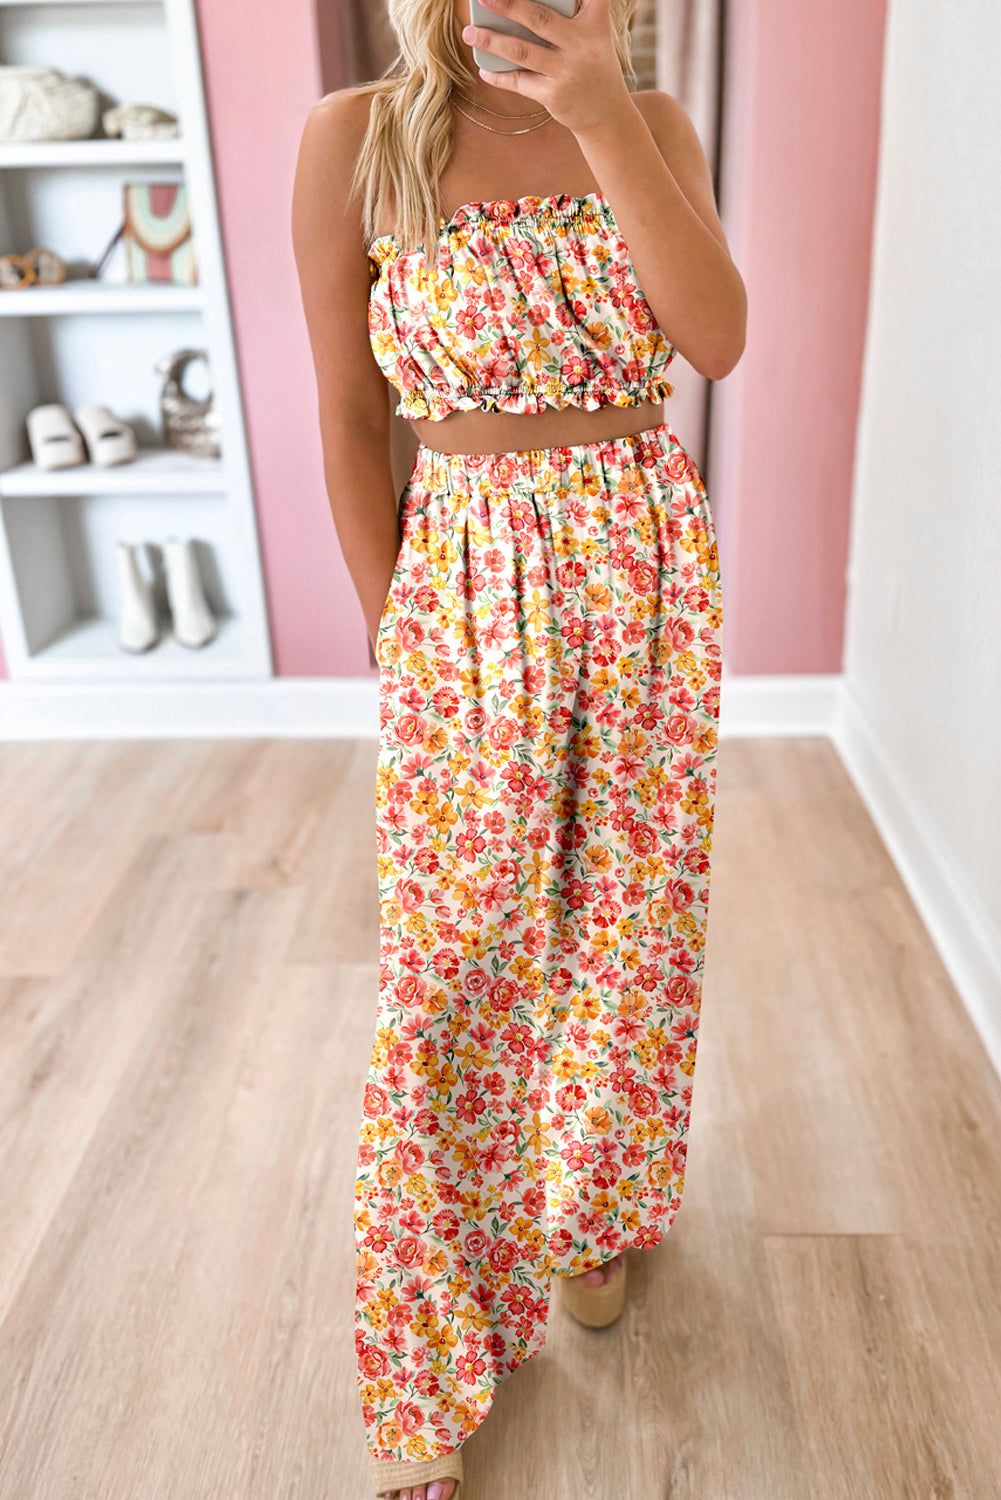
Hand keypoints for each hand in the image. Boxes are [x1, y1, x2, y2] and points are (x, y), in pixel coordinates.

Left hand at [460, 0, 632, 135]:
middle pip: (538, 19)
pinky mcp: (554, 96)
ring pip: (521, 51)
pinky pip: (520, 82)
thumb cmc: (592, 66)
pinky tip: (485, 70)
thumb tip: (517, 14)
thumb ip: (567, 20)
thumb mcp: (592, 38)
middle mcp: (581, 46)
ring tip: (469, 33)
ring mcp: (566, 72)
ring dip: (491, 41)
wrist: (606, 116)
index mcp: (594, 26)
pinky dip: (499, 76)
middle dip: (508, 5)